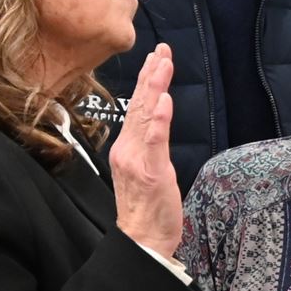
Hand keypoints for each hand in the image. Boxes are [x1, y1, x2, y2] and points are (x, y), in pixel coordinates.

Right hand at [107, 44, 182, 257]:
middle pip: (139, 105)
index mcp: (127, 147)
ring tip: (163, 63)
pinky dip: (158, 119)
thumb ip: (150, 144)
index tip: (157, 57)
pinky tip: (163, 101)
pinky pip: (154, 141)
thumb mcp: (148, 170)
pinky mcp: (150, 171)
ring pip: (145, 116)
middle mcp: (128, 149)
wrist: (142, 240)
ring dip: (155, 87)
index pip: (137, 107)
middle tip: (162, 50)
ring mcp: (137, 159)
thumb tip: (156, 121)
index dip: (147, 81)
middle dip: (152, 75)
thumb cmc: (147, 209)